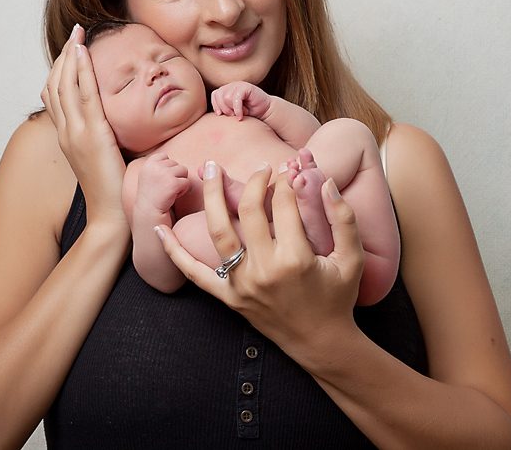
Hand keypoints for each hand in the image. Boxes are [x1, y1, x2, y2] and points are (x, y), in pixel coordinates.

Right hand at [41, 24, 125, 224]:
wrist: (111, 216)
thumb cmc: (112, 189)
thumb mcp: (101, 157)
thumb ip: (101, 137)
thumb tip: (111, 122)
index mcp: (66, 136)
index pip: (55, 95)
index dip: (60, 69)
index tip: (71, 49)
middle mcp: (65, 132)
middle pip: (56, 85)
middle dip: (64, 55)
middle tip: (75, 32)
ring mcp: (75, 133)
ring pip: (65, 85)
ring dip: (71, 56)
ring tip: (79, 35)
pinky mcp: (92, 136)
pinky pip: (84, 96)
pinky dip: (82, 71)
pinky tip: (85, 54)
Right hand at [136, 153, 189, 213]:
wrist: (148, 214)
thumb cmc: (151, 196)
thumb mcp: (149, 176)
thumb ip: (158, 165)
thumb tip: (171, 158)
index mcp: (148, 163)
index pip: (165, 156)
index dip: (166, 169)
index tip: (159, 181)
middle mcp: (155, 166)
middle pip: (176, 164)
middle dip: (174, 176)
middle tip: (164, 188)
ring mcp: (164, 174)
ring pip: (184, 171)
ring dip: (180, 182)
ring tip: (169, 192)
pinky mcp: (173, 183)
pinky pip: (187, 182)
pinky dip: (183, 190)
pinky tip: (172, 197)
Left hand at [155, 161, 363, 354]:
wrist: (321, 343)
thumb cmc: (338, 298)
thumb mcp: (352, 259)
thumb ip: (343, 218)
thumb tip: (325, 181)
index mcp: (296, 258)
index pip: (283, 205)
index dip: (286, 182)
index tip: (288, 172)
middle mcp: (264, 269)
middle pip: (248, 211)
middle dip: (252, 181)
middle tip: (259, 167)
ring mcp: (241, 284)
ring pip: (218, 231)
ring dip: (211, 196)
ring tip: (209, 168)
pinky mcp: (228, 297)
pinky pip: (194, 273)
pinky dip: (173, 251)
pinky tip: (158, 228)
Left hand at [210, 81, 270, 119]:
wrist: (266, 111)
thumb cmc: (249, 113)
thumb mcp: (233, 111)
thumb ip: (224, 109)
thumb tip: (215, 113)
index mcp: (227, 90)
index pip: (215, 94)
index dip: (216, 105)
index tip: (220, 114)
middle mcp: (232, 86)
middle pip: (220, 96)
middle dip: (225, 109)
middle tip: (232, 115)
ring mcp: (239, 85)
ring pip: (227, 98)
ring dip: (233, 109)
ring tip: (240, 112)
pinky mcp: (246, 87)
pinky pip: (236, 98)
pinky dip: (238, 109)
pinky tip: (241, 115)